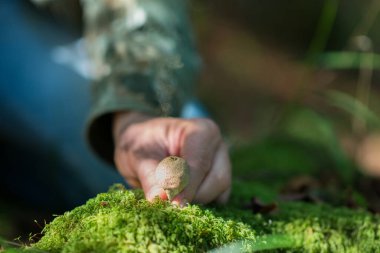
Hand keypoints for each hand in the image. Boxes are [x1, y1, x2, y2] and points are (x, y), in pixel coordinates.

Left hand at [113, 111, 230, 204]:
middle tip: (167, 202)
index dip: (187, 186)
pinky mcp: (221, 180)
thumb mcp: (139, 157)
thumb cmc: (142, 144)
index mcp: (202, 131)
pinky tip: (180, 198)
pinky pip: (218, 199)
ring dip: (196, 201)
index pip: (200, 163)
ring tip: (170, 196)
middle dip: (193, 195)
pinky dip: (201, 204)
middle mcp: (218, 146)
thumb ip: (150, 177)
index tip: (173, 204)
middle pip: (218, 179)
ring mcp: (223, 163)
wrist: (144, 145)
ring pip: (220, 192)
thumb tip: (159, 199)